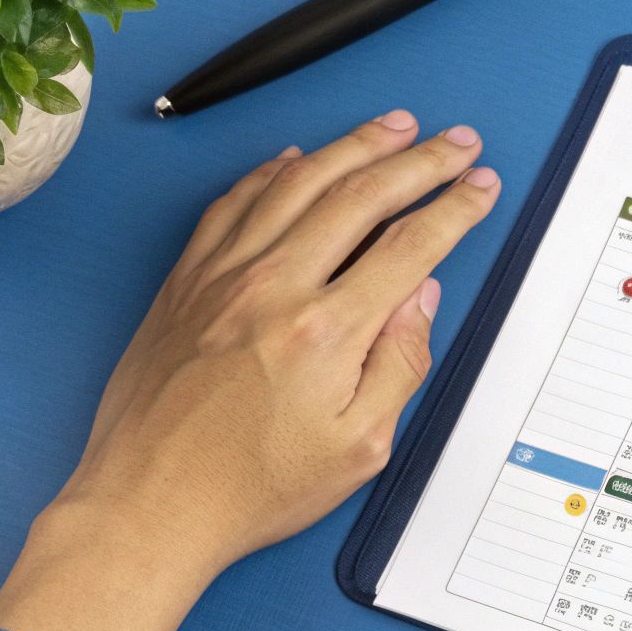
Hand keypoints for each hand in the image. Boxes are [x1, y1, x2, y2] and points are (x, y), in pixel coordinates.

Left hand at [0, 109, 499, 630]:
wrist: (150, 503)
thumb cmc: (251, 489)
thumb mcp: (359, 448)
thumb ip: (400, 365)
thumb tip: (419, 298)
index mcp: (326, 332)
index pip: (409, 246)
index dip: (455, 209)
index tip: (480, 187)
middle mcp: (273, 288)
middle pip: (361, 196)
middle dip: (421, 161)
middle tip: (456, 142)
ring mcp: (223, 277)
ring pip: (298, 182)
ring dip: (355, 146)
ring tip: (394, 127)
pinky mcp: (185, 281)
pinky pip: (233, 202)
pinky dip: (272, 171)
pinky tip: (298, 158)